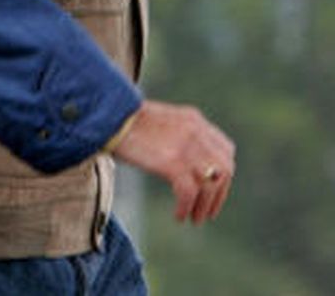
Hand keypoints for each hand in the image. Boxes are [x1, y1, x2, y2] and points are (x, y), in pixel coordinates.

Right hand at [109, 99, 235, 223]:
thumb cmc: (125, 122)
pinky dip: (186, 208)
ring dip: (204, 206)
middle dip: (218, 195)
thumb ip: (178, 136)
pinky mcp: (172, 161)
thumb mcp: (161, 122)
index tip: (213, 190)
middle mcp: (196, 131)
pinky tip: (178, 216)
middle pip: (224, 169)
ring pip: (210, 184)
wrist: (108, 115)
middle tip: (206, 213)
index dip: (223, 174)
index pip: (226, 150)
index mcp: (194, 120)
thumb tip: (184, 163)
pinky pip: (189, 193)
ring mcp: (186, 146)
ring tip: (193, 219)